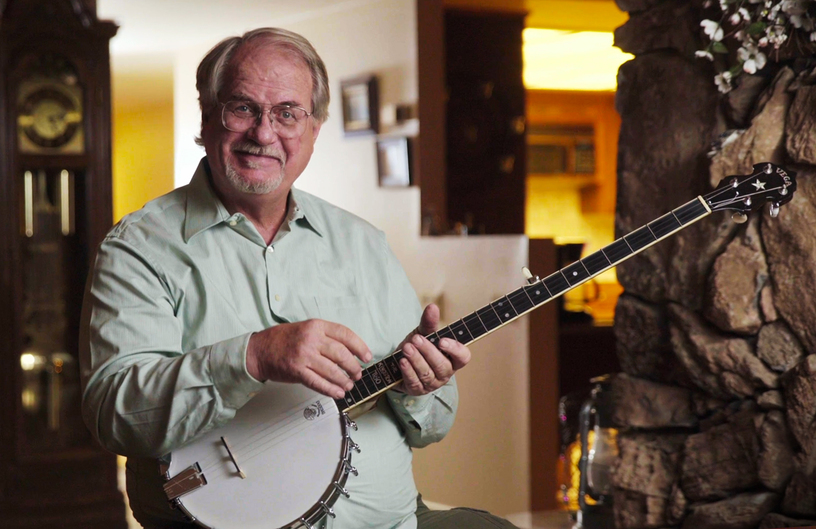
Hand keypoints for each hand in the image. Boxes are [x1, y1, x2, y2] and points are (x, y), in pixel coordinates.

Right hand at [246, 320, 371, 398]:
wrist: (259, 350)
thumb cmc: (283, 339)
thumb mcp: (306, 329)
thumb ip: (325, 336)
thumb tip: (350, 351)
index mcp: (316, 326)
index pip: (345, 334)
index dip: (359, 346)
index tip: (367, 356)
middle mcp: (311, 339)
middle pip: (341, 354)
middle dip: (353, 367)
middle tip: (357, 373)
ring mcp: (303, 356)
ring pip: (332, 371)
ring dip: (344, 380)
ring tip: (349, 385)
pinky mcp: (297, 371)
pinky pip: (318, 382)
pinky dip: (331, 390)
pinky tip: (338, 393)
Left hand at [396, 304, 470, 395]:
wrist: (399, 363)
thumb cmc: (417, 348)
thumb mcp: (423, 333)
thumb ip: (429, 323)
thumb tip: (432, 307)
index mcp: (452, 359)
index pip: (463, 357)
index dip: (455, 350)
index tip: (442, 340)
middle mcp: (445, 373)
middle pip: (442, 365)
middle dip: (428, 351)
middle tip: (416, 339)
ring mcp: (432, 384)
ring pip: (427, 374)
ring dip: (416, 359)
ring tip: (406, 347)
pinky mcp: (417, 390)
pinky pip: (414, 382)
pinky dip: (408, 371)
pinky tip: (402, 361)